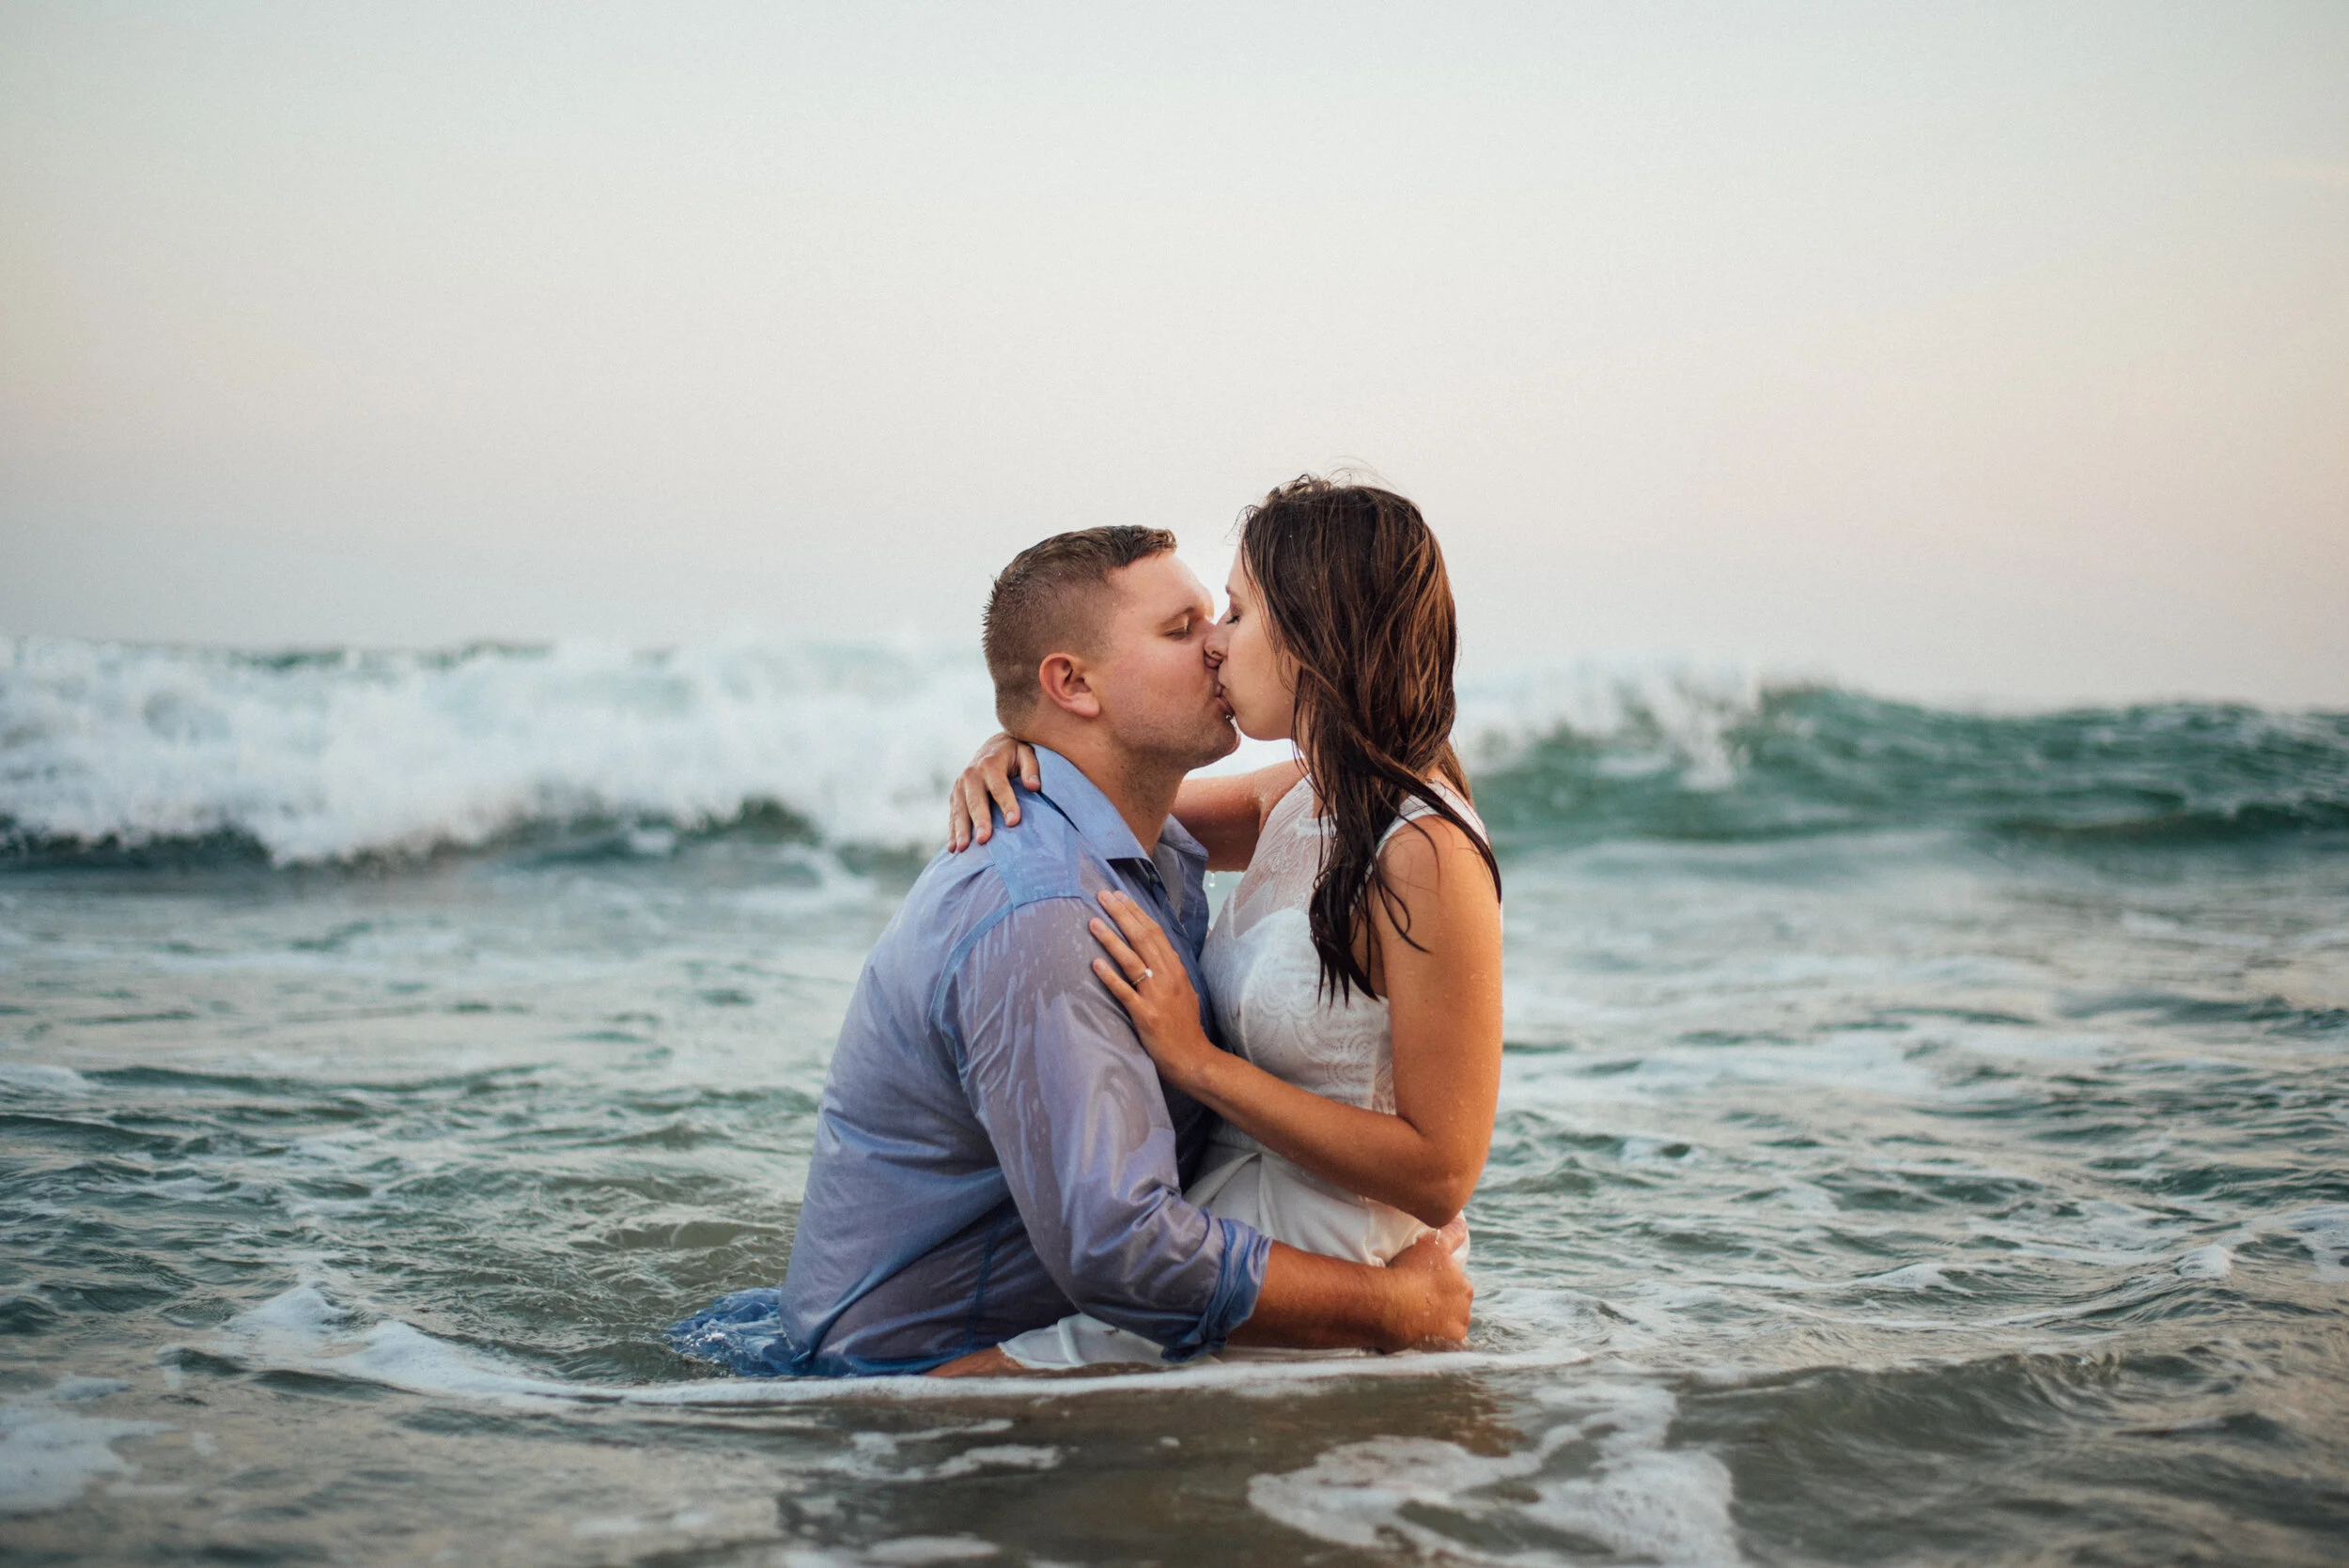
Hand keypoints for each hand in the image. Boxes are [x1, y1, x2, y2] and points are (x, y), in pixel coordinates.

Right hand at [948, 734, 1039, 850]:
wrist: (993, 747)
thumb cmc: (1015, 755)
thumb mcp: (1026, 753)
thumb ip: (1031, 768)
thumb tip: (1033, 786)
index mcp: (990, 764)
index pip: (999, 787)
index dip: (1007, 804)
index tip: (1014, 822)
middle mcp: (971, 775)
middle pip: (975, 800)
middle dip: (980, 820)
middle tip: (983, 840)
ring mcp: (960, 786)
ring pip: (960, 810)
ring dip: (961, 830)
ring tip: (963, 849)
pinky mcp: (955, 796)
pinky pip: (953, 815)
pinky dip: (952, 832)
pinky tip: (953, 848)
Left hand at [1088, 889, 1216, 1091]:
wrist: (1193, 1058)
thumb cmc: (1185, 1025)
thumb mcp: (1185, 990)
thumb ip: (1170, 971)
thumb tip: (1157, 952)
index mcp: (1176, 969)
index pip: (1155, 933)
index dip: (1136, 913)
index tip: (1120, 896)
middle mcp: (1168, 977)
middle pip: (1142, 939)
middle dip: (1121, 915)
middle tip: (1102, 896)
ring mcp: (1157, 996)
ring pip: (1132, 960)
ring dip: (1111, 940)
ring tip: (1092, 922)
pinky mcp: (1146, 1015)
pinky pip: (1125, 992)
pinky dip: (1110, 977)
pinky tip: (1095, 964)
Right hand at [1386, 1228, 1472, 1348]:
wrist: (1389, 1304)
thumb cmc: (1409, 1270)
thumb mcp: (1432, 1243)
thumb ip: (1451, 1232)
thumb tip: (1464, 1220)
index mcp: (1464, 1286)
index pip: (1456, 1286)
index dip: (1441, 1285)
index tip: (1424, 1286)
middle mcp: (1464, 1309)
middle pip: (1454, 1307)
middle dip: (1441, 1305)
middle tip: (1417, 1302)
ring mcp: (1453, 1330)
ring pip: (1448, 1326)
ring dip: (1437, 1324)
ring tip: (1415, 1320)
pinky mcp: (1441, 1347)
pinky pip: (1439, 1346)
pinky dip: (1431, 1342)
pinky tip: (1417, 1338)